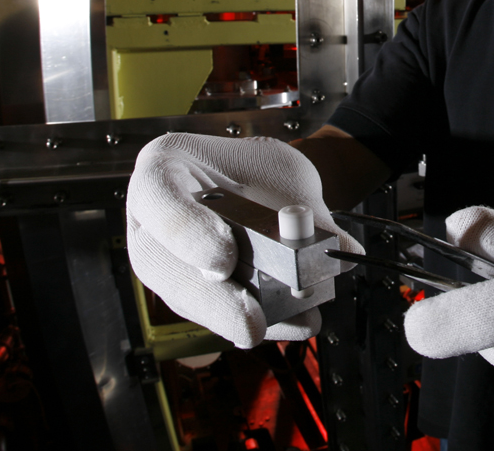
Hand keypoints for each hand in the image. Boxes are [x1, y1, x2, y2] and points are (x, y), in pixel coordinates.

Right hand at [127, 133, 362, 348]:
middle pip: (160, 261)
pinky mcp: (187, 289)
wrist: (261, 185)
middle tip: (252, 322)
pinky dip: (245, 322)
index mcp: (165, 165)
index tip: (225, 260)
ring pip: (183, 296)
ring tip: (278, 327)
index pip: (156, 194)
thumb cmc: (260, 169)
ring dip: (231, 318)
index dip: (185, 231)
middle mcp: (151, 215)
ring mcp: (165, 256)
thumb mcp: (288, 174)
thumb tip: (342, 251)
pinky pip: (208, 312)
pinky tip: (281, 327)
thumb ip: (307, 212)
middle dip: (209, 299)